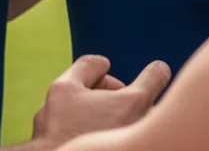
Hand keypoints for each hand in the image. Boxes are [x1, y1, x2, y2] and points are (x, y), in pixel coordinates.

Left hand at [31, 55, 170, 147]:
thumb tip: (160, 68)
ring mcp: (48, 135)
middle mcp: (50, 110)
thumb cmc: (96, 136)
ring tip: (115, 130)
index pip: (86, 65)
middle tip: (123, 104)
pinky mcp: (52, 150)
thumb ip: (149, 82)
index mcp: (65, 89)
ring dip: (94, 120)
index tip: (108, 66)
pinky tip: (102, 144)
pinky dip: (85, 137)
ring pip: (73, 119)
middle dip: (102, 95)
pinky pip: (69, 138)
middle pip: (79, 92)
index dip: (101, 65)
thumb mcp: (133, 104)